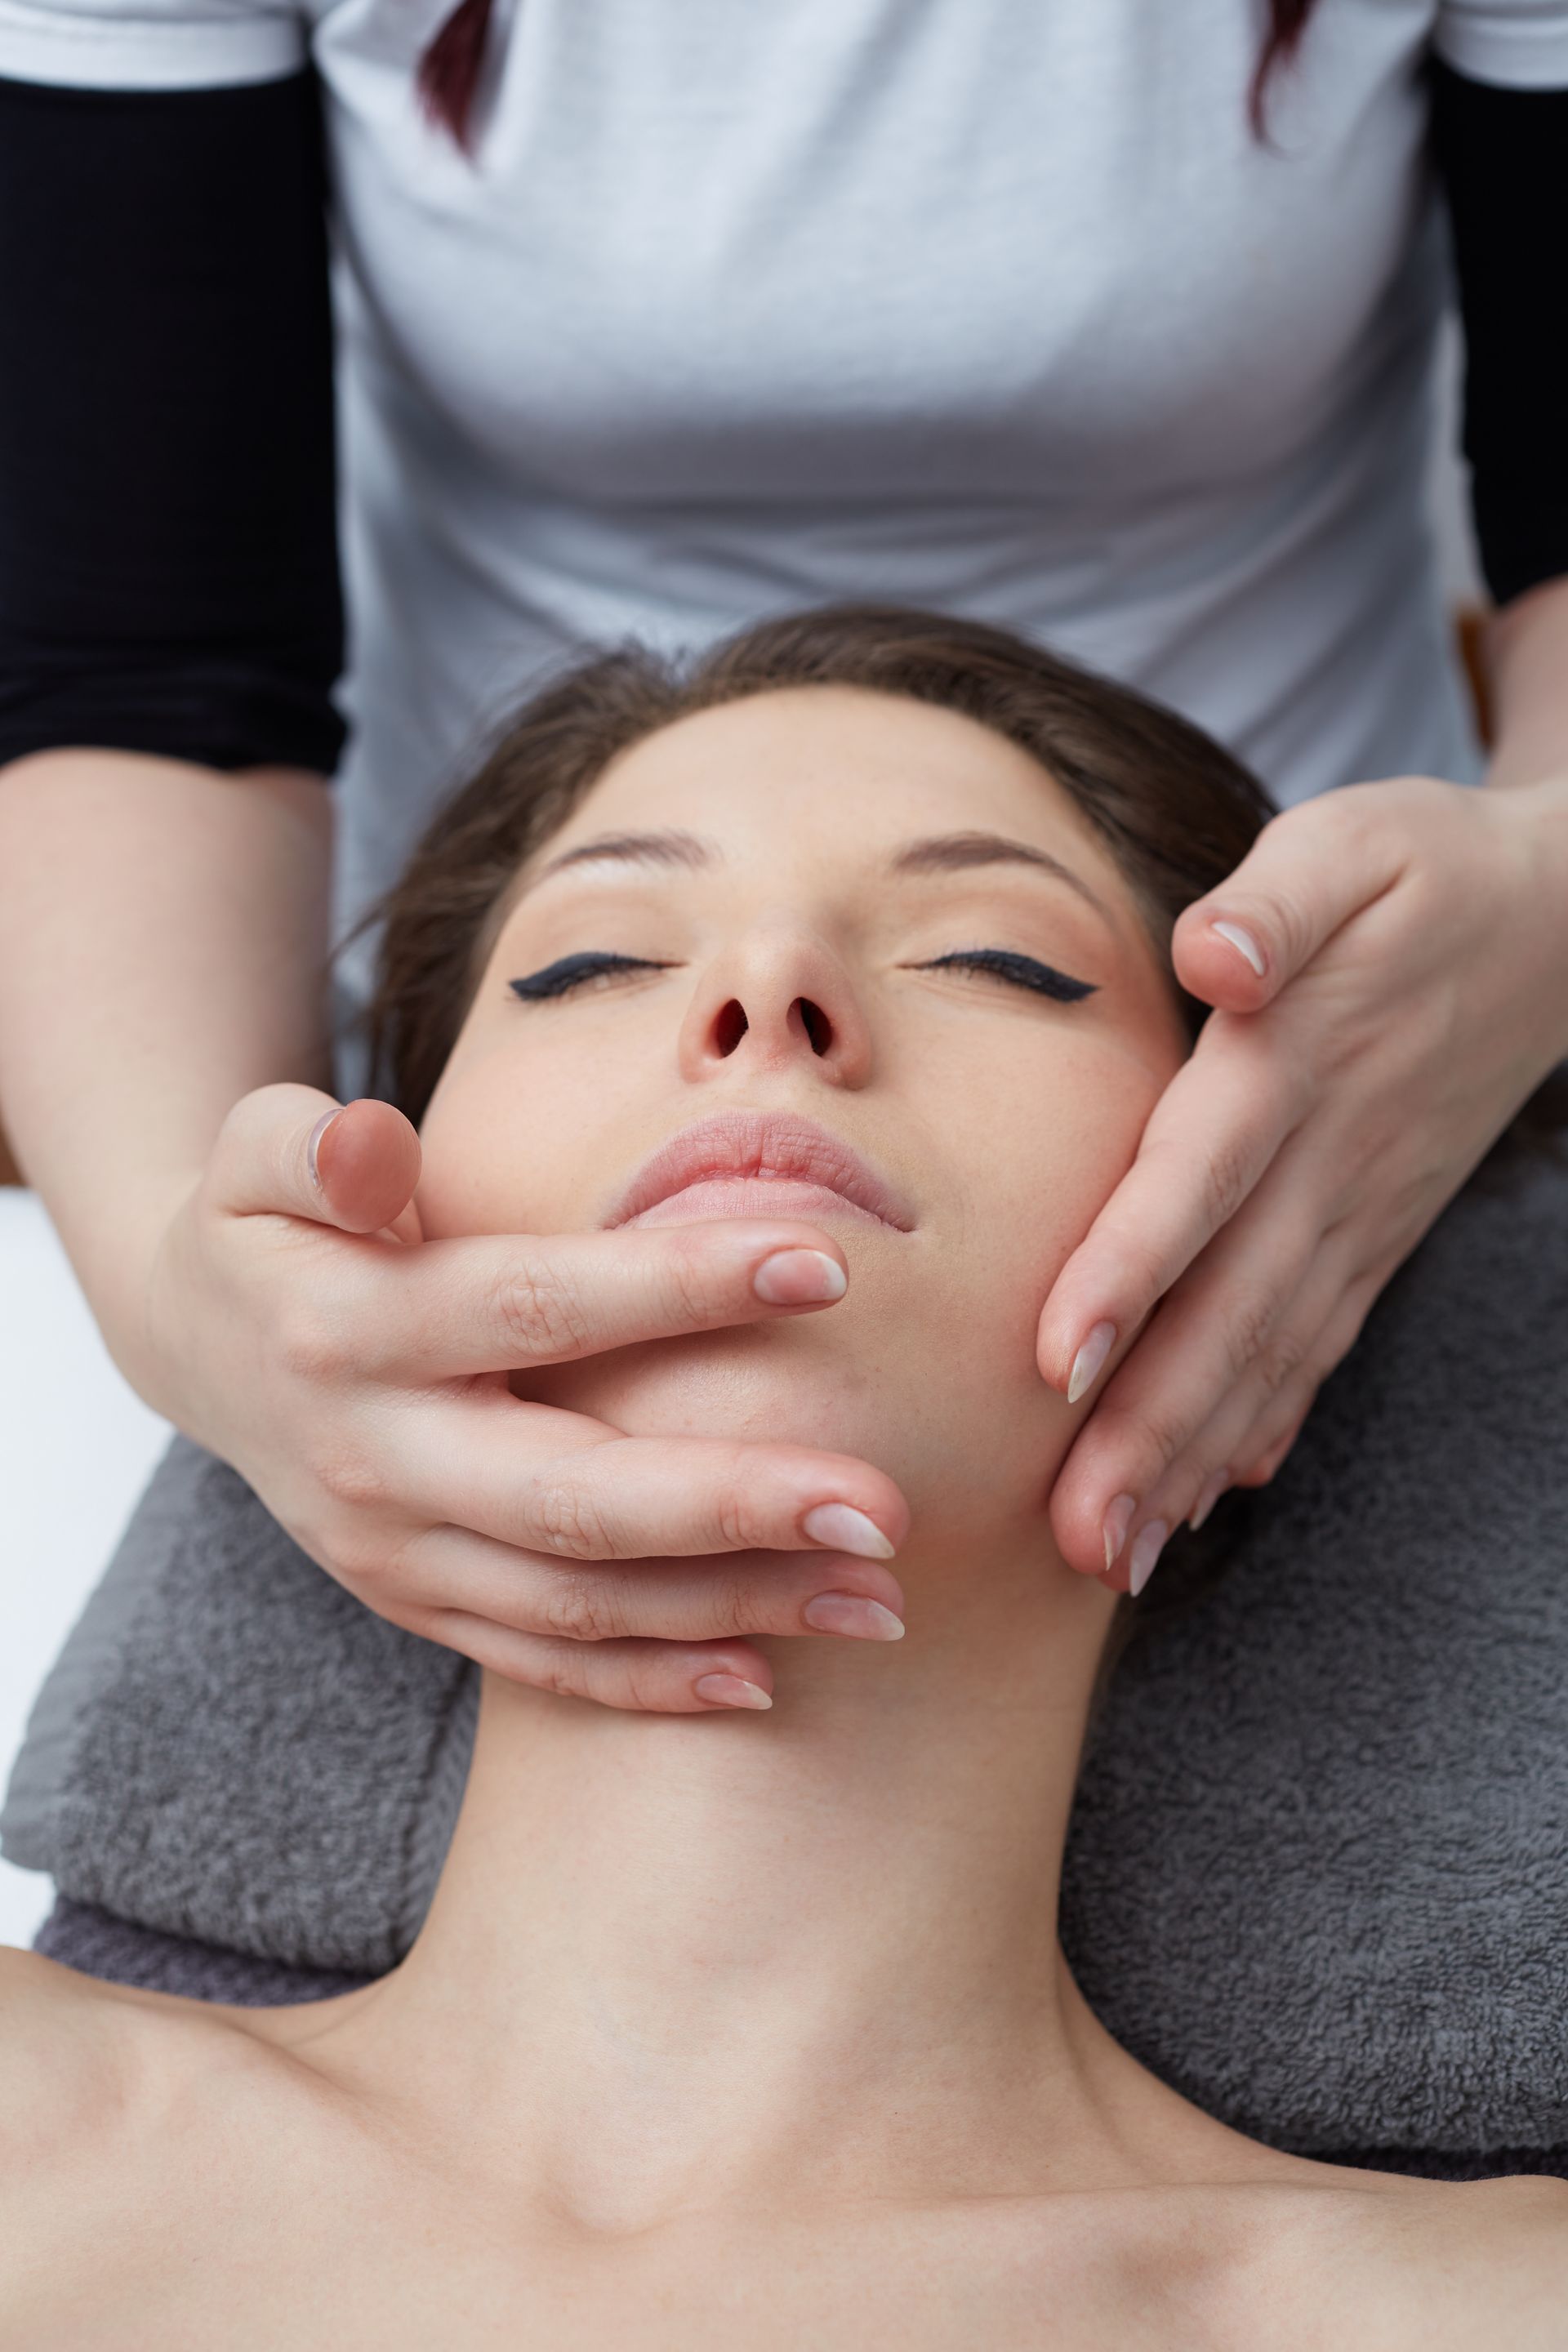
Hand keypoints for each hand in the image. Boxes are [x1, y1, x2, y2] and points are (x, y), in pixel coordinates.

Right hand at [142, 1084, 908, 1710]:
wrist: (194, 1345)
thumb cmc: (270, 1223)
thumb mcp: (254, 1154)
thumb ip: (308, 1143)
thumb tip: (370, 1142)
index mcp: (349, 1332)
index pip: (535, 1306)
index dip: (678, 1286)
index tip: (825, 1264)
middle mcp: (373, 1460)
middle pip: (571, 1497)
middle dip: (735, 1505)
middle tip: (883, 1507)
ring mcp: (392, 1552)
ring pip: (575, 1603)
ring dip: (732, 1607)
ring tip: (876, 1599)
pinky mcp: (413, 1605)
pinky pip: (538, 1663)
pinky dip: (648, 1683)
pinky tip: (765, 1676)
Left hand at [1037, 772, 1567, 1591]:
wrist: (1557, 926)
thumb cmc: (1420, 875)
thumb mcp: (1349, 844)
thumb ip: (1275, 899)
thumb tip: (1214, 953)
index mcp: (1298, 1066)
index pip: (1203, 1179)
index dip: (1134, 1269)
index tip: (1060, 1360)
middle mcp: (1327, 1164)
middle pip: (1230, 1309)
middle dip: (1149, 1429)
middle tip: (1074, 1537)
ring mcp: (1358, 1215)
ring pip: (1269, 1353)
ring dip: (1189, 1459)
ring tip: (1112, 1558)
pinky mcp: (1372, 1237)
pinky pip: (1314, 1348)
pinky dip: (1260, 1426)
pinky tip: (1203, 1499)